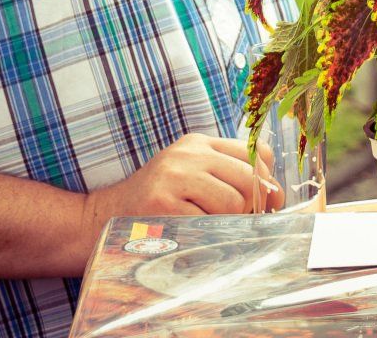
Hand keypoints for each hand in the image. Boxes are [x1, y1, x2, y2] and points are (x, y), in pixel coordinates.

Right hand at [83, 135, 280, 233]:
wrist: (100, 219)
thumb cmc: (155, 202)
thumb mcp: (190, 175)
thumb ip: (227, 176)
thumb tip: (275, 195)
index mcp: (199, 143)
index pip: (257, 152)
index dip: (269, 180)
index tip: (268, 203)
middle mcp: (188, 153)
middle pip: (250, 177)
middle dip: (256, 206)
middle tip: (246, 223)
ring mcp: (174, 176)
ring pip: (233, 200)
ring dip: (232, 222)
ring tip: (214, 229)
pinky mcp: (162, 202)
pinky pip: (208, 221)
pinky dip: (210, 233)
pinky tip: (195, 235)